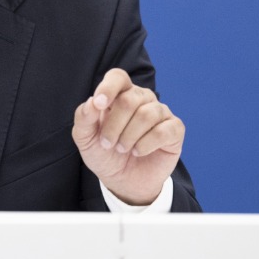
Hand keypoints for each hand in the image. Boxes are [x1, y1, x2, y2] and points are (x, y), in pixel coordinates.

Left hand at [72, 68, 184, 205]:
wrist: (123, 181)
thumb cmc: (104, 154)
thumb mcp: (85, 139)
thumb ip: (84, 118)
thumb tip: (92, 102)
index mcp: (120, 94)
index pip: (118, 77)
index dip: (108, 88)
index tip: (100, 105)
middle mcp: (142, 98)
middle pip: (129, 99)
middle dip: (114, 125)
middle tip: (108, 143)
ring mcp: (160, 113)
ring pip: (146, 114)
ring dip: (129, 136)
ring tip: (123, 149)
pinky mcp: (174, 130)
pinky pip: (163, 131)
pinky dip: (146, 144)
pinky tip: (138, 151)